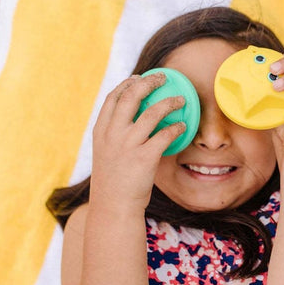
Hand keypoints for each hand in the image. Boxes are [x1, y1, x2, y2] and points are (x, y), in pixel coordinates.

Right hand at [89, 72, 186, 213]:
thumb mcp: (105, 153)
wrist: (113, 207)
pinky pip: (165, 134)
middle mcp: (112, 134)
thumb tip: (133, 119)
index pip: (113, 98)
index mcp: (101, 131)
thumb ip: (114, 135)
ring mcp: (128, 145)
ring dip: (169, 102)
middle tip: (163, 77)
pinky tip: (183, 126)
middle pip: (131, 96)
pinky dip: (176, 127)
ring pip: (152, 112)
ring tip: (181, 100)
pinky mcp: (144, 157)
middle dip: (149, 82)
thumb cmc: (113, 182)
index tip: (139, 78)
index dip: (127, 84)